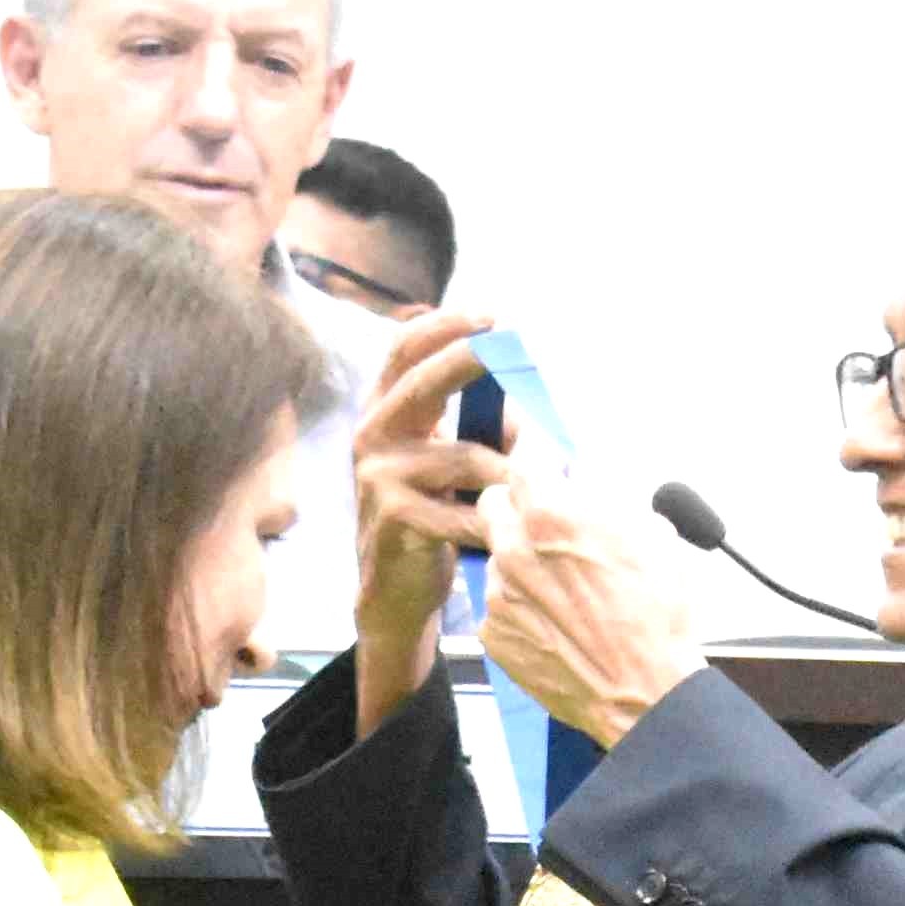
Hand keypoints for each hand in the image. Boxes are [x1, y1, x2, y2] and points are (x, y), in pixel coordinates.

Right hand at [348, 314, 509, 726]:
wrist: (395, 591)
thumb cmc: (432, 517)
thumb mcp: (448, 461)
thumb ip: (477, 424)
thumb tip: (530, 391)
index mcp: (386, 412)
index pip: (404, 349)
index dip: (444, 325)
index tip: (490, 314)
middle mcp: (373, 435)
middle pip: (420, 383)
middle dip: (468, 360)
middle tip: (509, 346)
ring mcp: (377, 476)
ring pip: (460, 456)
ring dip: (506, 471)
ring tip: (531, 488)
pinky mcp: (392, 517)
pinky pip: (459, 509)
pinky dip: (492, 519)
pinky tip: (504, 530)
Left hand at [474, 475, 712, 747]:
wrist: (646, 693)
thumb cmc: (658, 616)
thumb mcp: (651, 533)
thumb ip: (606, 497)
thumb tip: (587, 479)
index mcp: (550, 513)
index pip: (523, 461)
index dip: (541, 466)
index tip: (549, 472)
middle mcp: (513, 548)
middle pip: (494, 503)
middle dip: (519, 507)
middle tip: (550, 527)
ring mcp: (499, 594)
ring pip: (497, 557)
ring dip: (522, 562)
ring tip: (567, 592)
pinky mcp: (494, 634)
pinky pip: (499, 604)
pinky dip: (522, 608)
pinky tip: (558, 624)